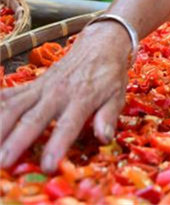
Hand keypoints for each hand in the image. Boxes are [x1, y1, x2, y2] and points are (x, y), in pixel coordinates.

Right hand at [0, 22, 130, 172]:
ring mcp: (41, 87)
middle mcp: (57, 93)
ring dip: (0, 126)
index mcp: (81, 99)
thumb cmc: (109, 76)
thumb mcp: (116, 96)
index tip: (47, 166)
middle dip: (16, 141)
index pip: (68, 125)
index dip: (57, 145)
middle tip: (3, 162)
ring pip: (14, 107)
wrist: (101, 45)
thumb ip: (108, 117)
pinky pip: (10, 95)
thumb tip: (104, 138)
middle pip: (33, 119)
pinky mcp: (32, 84)